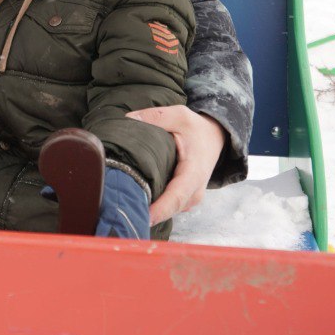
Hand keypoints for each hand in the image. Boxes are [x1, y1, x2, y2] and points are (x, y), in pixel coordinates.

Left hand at [126, 105, 225, 224]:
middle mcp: (194, 192)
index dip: (159, 210)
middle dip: (146, 214)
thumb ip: (155, 117)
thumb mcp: (180, 116)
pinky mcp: (183, 200)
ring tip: (122, 208)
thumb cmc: (197, 129)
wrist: (215, 138)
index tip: (142, 218)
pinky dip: (153, 207)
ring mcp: (190, 199)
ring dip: (148, 211)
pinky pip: (167, 208)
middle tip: (119, 216)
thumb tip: (128, 120)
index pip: (176, 197)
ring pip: (167, 211)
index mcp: (193, 173)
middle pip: (169, 210)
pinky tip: (134, 201)